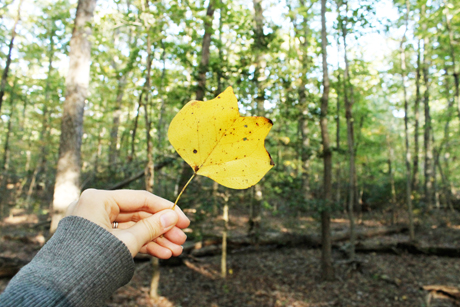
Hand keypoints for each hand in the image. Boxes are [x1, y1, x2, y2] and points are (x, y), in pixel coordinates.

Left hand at [66, 189, 189, 258]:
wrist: (60, 288)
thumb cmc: (89, 261)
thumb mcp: (127, 242)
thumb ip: (152, 227)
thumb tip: (172, 217)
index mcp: (99, 199)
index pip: (141, 198)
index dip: (166, 209)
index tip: (184, 221)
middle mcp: (97, 207)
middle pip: (139, 215)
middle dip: (162, 229)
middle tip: (182, 239)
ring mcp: (97, 224)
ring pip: (134, 228)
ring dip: (156, 239)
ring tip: (175, 251)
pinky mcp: (97, 239)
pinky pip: (125, 238)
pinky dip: (143, 245)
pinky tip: (162, 253)